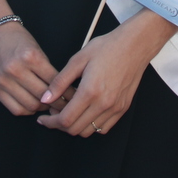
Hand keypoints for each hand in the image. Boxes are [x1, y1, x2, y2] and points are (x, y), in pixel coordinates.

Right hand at [0, 21, 58, 115]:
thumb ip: (47, 69)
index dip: (67, 92)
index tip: (74, 96)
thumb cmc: (17, 38)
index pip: (54, 81)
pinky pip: (15, 109)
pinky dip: (27, 111)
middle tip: (65, 105)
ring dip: (43, 108)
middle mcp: (15, 70)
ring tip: (49, 105)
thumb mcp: (36, 49)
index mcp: (30, 57)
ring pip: (30, 105)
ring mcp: (3, 81)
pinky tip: (33, 106)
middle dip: (58, 103)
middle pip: (43, 96)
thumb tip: (62, 90)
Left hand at [36, 9, 173, 136]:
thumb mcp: (78, 59)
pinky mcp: (123, 108)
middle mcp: (103, 104)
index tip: (43, 119)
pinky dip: (91, 126)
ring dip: (75, 126)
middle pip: (75, 130)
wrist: (134, 45)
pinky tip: (85, 112)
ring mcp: (115, 108)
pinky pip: (103, 128)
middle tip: (53, 114)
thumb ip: (60, 82)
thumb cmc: (106, 48)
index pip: (65, 120)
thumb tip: (45, 98)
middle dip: (59, 125)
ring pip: (89, 131)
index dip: (50, 122)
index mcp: (90, 91)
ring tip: (68, 112)